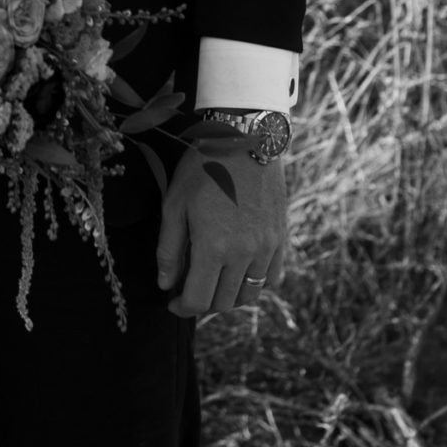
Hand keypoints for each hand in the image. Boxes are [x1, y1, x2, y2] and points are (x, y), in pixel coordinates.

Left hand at [155, 138, 287, 316]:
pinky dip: (254, 283)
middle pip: (225, 302)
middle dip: (203, 303)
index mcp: (214, 247)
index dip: (182, 308)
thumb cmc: (203, 168)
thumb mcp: (174, 204)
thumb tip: (166, 285)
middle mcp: (244, 254)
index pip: (199, 300)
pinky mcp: (280, 238)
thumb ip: (168, 249)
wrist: (244, 138)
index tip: (173, 303)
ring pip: (250, 294)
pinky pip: (272, 277)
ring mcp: (267, 247)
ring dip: (229, 296)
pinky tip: (239, 271)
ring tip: (213, 282)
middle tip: (189, 290)